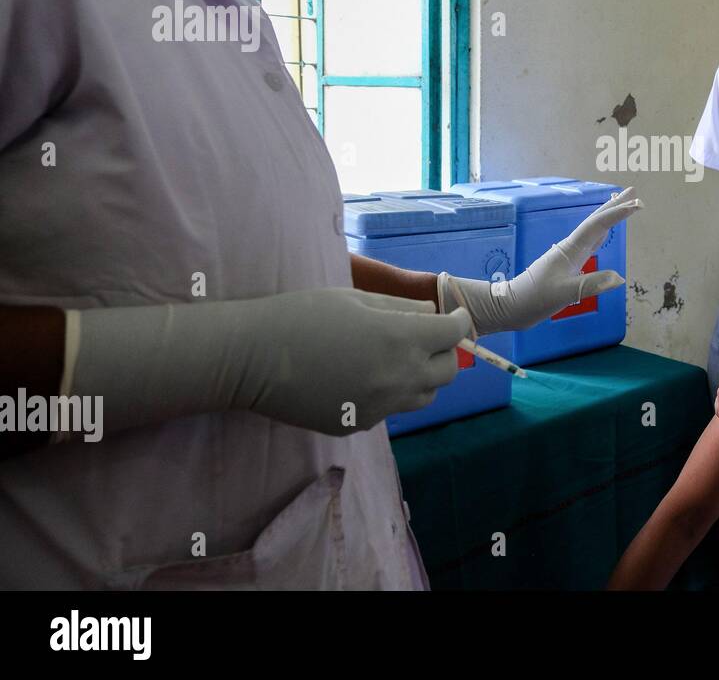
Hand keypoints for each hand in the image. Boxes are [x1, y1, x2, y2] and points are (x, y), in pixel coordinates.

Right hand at [70, 289, 472, 437]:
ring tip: (399, 359)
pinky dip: (390, 394)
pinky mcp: (358, 425)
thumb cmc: (302, 315)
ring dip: (423, 376)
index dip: (460, 322)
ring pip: (425, 396)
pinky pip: (390, 410)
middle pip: (447, 371)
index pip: (453, 334)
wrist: (252, 358)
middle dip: (445, 351)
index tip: (456, 316)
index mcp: (402, 339)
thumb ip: (401, 309)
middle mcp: (399, 377)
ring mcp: (380, 407)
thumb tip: (431, 314)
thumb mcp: (356, 300)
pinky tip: (363, 377)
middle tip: (429, 336)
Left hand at [438, 186, 642, 333]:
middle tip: (634, 192)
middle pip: (596, 221)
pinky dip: (601, 232)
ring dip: (608, 216)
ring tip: (622, 204)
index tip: (638, 204)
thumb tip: (619, 277)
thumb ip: (591, 285)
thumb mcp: (565, 294)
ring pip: (593, 230)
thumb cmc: (535, 299)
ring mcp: (569, 254)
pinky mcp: (567, 264)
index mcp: (571, 249)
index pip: (598, 225)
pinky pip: (589, 242)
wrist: (513, 306)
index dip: (618, 213)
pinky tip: (604, 233)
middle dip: (615, 206)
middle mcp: (571, 247)